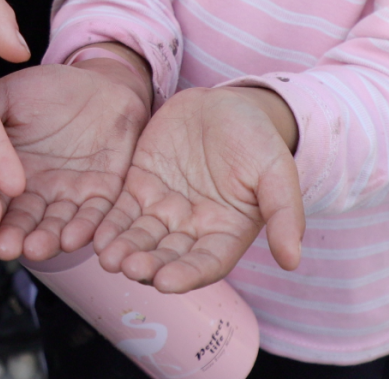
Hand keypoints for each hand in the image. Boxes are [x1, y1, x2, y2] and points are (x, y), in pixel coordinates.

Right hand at [0, 45, 152, 261]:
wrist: (101, 83)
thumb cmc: (49, 88)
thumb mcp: (10, 97)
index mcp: (7, 171)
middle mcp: (36, 191)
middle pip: (21, 222)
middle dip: (12, 237)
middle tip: (3, 249)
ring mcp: (69, 195)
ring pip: (55, 227)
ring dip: (45, 241)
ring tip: (34, 249)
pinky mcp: (103, 194)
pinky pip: (95, 216)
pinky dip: (85, 229)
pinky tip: (72, 239)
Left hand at [95, 86, 304, 292]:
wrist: (226, 104)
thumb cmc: (257, 139)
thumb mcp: (276, 171)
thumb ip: (284, 214)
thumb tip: (292, 260)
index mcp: (226, 233)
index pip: (206, 263)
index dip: (187, 275)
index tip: (166, 283)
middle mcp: (191, 228)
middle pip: (166, 255)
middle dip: (147, 264)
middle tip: (127, 268)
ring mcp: (162, 208)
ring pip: (139, 237)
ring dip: (123, 249)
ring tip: (107, 257)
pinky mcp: (139, 186)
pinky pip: (121, 210)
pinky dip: (108, 224)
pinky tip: (95, 234)